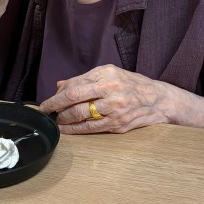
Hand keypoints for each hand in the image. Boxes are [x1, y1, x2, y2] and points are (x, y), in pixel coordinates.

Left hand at [38, 64, 203, 133]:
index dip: (57, 96)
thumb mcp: (109, 73)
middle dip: (55, 107)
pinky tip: (67, 130)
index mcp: (107, 75)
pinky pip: (91, 128)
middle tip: (45, 112)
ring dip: (64, 120)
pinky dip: (75, 130)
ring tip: (57, 121)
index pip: (75, 85)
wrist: (158, 99)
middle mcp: (111, 90)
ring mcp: (115, 109)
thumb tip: (60, 86)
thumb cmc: (131, 84)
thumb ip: (84, 79)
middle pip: (74, 99)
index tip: (46, 102)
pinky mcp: (118, 124)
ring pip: (81, 115)